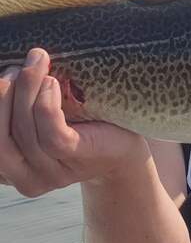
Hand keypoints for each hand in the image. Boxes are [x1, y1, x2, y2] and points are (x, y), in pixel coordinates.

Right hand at [0, 48, 147, 196]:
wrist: (125, 146)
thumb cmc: (84, 127)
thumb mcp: (46, 121)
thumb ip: (23, 109)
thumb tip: (11, 71)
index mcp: (12, 170)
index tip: (2, 76)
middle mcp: (27, 179)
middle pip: (1, 137)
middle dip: (2, 96)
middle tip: (17, 67)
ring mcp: (52, 173)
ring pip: (25, 131)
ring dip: (27, 91)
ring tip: (37, 63)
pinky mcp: (76, 157)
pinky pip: (52, 133)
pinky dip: (46, 104)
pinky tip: (52, 82)